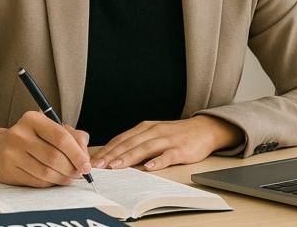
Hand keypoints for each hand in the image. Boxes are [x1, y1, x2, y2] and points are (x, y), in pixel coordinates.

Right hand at [0, 111, 92, 186]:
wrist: (1, 147)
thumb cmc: (33, 138)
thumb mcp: (53, 129)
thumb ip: (73, 137)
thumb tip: (85, 155)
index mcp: (32, 119)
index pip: (60, 137)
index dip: (77, 154)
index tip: (87, 166)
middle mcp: (19, 134)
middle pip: (54, 157)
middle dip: (71, 169)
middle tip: (79, 173)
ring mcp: (11, 153)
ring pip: (46, 172)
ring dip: (62, 178)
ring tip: (69, 177)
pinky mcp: (8, 170)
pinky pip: (36, 182)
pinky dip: (50, 183)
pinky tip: (54, 179)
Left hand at [89, 115, 243, 171]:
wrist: (203, 129)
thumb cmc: (175, 134)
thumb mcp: (153, 133)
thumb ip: (137, 142)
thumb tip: (114, 155)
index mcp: (145, 128)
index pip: (121, 139)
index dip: (107, 150)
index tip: (93, 160)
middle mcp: (154, 131)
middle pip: (129, 143)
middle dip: (112, 155)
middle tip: (98, 166)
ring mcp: (167, 140)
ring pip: (145, 148)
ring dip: (129, 157)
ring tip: (116, 166)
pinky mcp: (181, 149)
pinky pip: (168, 156)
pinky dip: (158, 161)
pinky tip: (149, 168)